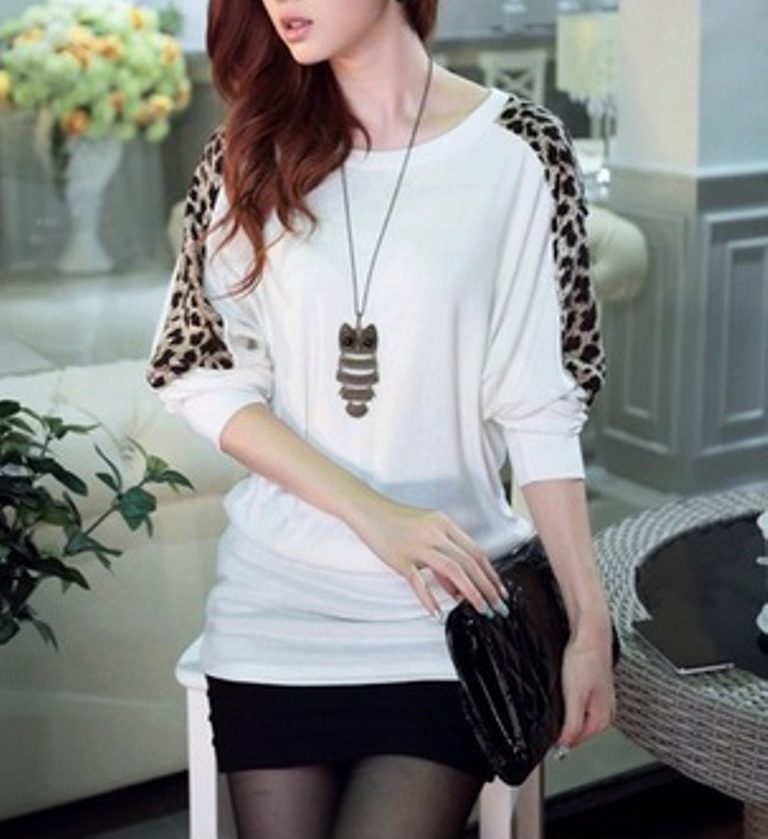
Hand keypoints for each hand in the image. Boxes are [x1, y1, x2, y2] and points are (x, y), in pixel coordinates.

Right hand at [349, 495, 507, 619]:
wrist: (368, 510)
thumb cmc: (396, 520)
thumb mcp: (425, 531)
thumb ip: (442, 556)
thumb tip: (457, 587)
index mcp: (444, 524)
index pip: (475, 551)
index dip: (490, 573)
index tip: (499, 590)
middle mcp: (435, 533)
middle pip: (469, 562)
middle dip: (487, 586)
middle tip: (497, 605)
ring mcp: (418, 545)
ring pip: (453, 569)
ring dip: (470, 592)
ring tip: (480, 609)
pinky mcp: (401, 558)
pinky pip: (419, 581)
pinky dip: (430, 598)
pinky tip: (438, 612)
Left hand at [555, 628, 615, 753]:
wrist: (590, 634)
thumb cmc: (584, 660)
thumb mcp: (574, 697)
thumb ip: (571, 724)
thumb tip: (564, 747)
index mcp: (602, 719)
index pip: (577, 741)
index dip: (559, 738)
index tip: (547, 734)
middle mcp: (605, 711)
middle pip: (578, 730)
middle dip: (563, 725)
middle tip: (551, 710)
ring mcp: (601, 699)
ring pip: (577, 715)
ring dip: (566, 712)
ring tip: (558, 695)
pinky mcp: (594, 687)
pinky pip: (578, 702)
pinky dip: (569, 700)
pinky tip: (564, 689)